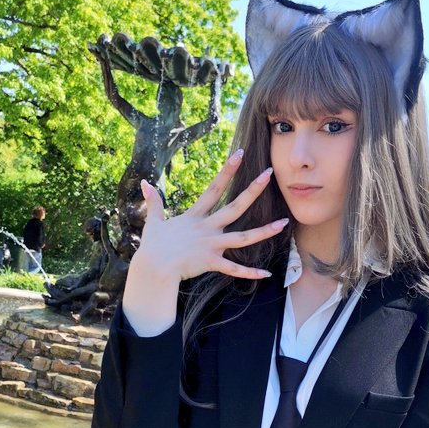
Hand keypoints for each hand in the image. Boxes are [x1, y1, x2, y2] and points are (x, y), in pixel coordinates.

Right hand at [134, 150, 287, 282]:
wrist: (153, 267)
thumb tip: (144, 184)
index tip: (241, 154)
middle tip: (269, 173)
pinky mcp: (210, 262)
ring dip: (264, 231)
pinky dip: (249, 272)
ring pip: (243, 238)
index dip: (228, 170)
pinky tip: (266, 273)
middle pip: (235, 206)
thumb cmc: (153, 246)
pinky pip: (234, 269)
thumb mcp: (153, 221)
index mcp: (195, 216)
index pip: (214, 188)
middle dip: (253, 190)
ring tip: (283, 223)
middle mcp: (207, 227)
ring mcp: (210, 245)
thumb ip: (154, 202)